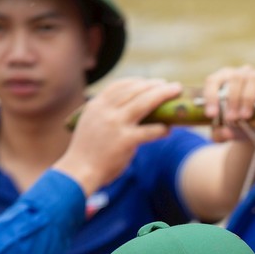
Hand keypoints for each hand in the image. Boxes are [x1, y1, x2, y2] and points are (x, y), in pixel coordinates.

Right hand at [54, 78, 182, 196]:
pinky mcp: (125, 141)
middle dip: (156, 85)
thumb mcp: (90, 124)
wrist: (78, 171)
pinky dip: (161, 129)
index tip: (152, 82)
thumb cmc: (87, 151)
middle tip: (172, 86)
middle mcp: (106, 111)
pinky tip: (169, 129)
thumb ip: (106, 114)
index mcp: (96, 105)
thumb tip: (130, 111)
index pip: (120, 86)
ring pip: (144, 103)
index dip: (138, 82)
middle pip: (135, 90)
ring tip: (177, 94)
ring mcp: (116, 124)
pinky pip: (149, 131)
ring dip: (163, 96)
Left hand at [200, 65, 254, 141]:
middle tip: (232, 119)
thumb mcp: (229, 132)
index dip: (211, 96)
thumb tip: (224, 132)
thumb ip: (221, 134)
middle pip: (235, 79)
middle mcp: (242, 73)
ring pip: (252, 78)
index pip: (213, 81)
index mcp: (224, 80)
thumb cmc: (242, 125)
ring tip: (245, 116)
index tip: (212, 114)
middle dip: (232, 100)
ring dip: (247, 97)